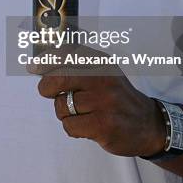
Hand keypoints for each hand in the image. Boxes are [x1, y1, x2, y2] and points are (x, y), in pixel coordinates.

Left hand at [27, 44, 165, 156]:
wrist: (148, 124)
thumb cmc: (117, 97)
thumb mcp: (102, 72)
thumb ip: (75, 65)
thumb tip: (38, 64)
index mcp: (101, 62)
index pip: (66, 54)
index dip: (46, 60)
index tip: (33, 67)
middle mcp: (104, 78)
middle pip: (59, 78)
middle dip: (48, 88)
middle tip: (50, 93)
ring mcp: (104, 102)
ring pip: (62, 106)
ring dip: (65, 112)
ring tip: (81, 113)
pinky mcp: (103, 125)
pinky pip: (70, 126)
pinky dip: (72, 128)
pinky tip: (87, 126)